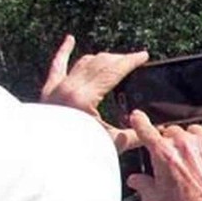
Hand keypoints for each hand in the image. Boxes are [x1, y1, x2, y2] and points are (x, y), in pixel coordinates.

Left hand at [40, 35, 148, 150]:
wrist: (45, 160)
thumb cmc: (77, 153)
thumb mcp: (110, 144)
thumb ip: (135, 135)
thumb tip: (157, 130)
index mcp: (84, 97)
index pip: (113, 70)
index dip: (131, 60)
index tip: (144, 55)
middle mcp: (69, 87)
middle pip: (100, 62)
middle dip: (120, 59)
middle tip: (134, 60)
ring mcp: (57, 87)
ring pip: (83, 62)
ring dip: (101, 59)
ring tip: (115, 60)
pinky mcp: (48, 91)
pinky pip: (57, 65)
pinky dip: (64, 51)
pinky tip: (70, 39)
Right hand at [124, 111, 201, 200]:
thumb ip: (142, 186)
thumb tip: (135, 180)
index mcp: (163, 153)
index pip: (146, 129)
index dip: (140, 121)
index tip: (137, 116)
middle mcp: (183, 143)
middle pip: (171, 131)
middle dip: (170, 142)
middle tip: (174, 161)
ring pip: (192, 132)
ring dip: (189, 142)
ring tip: (192, 162)